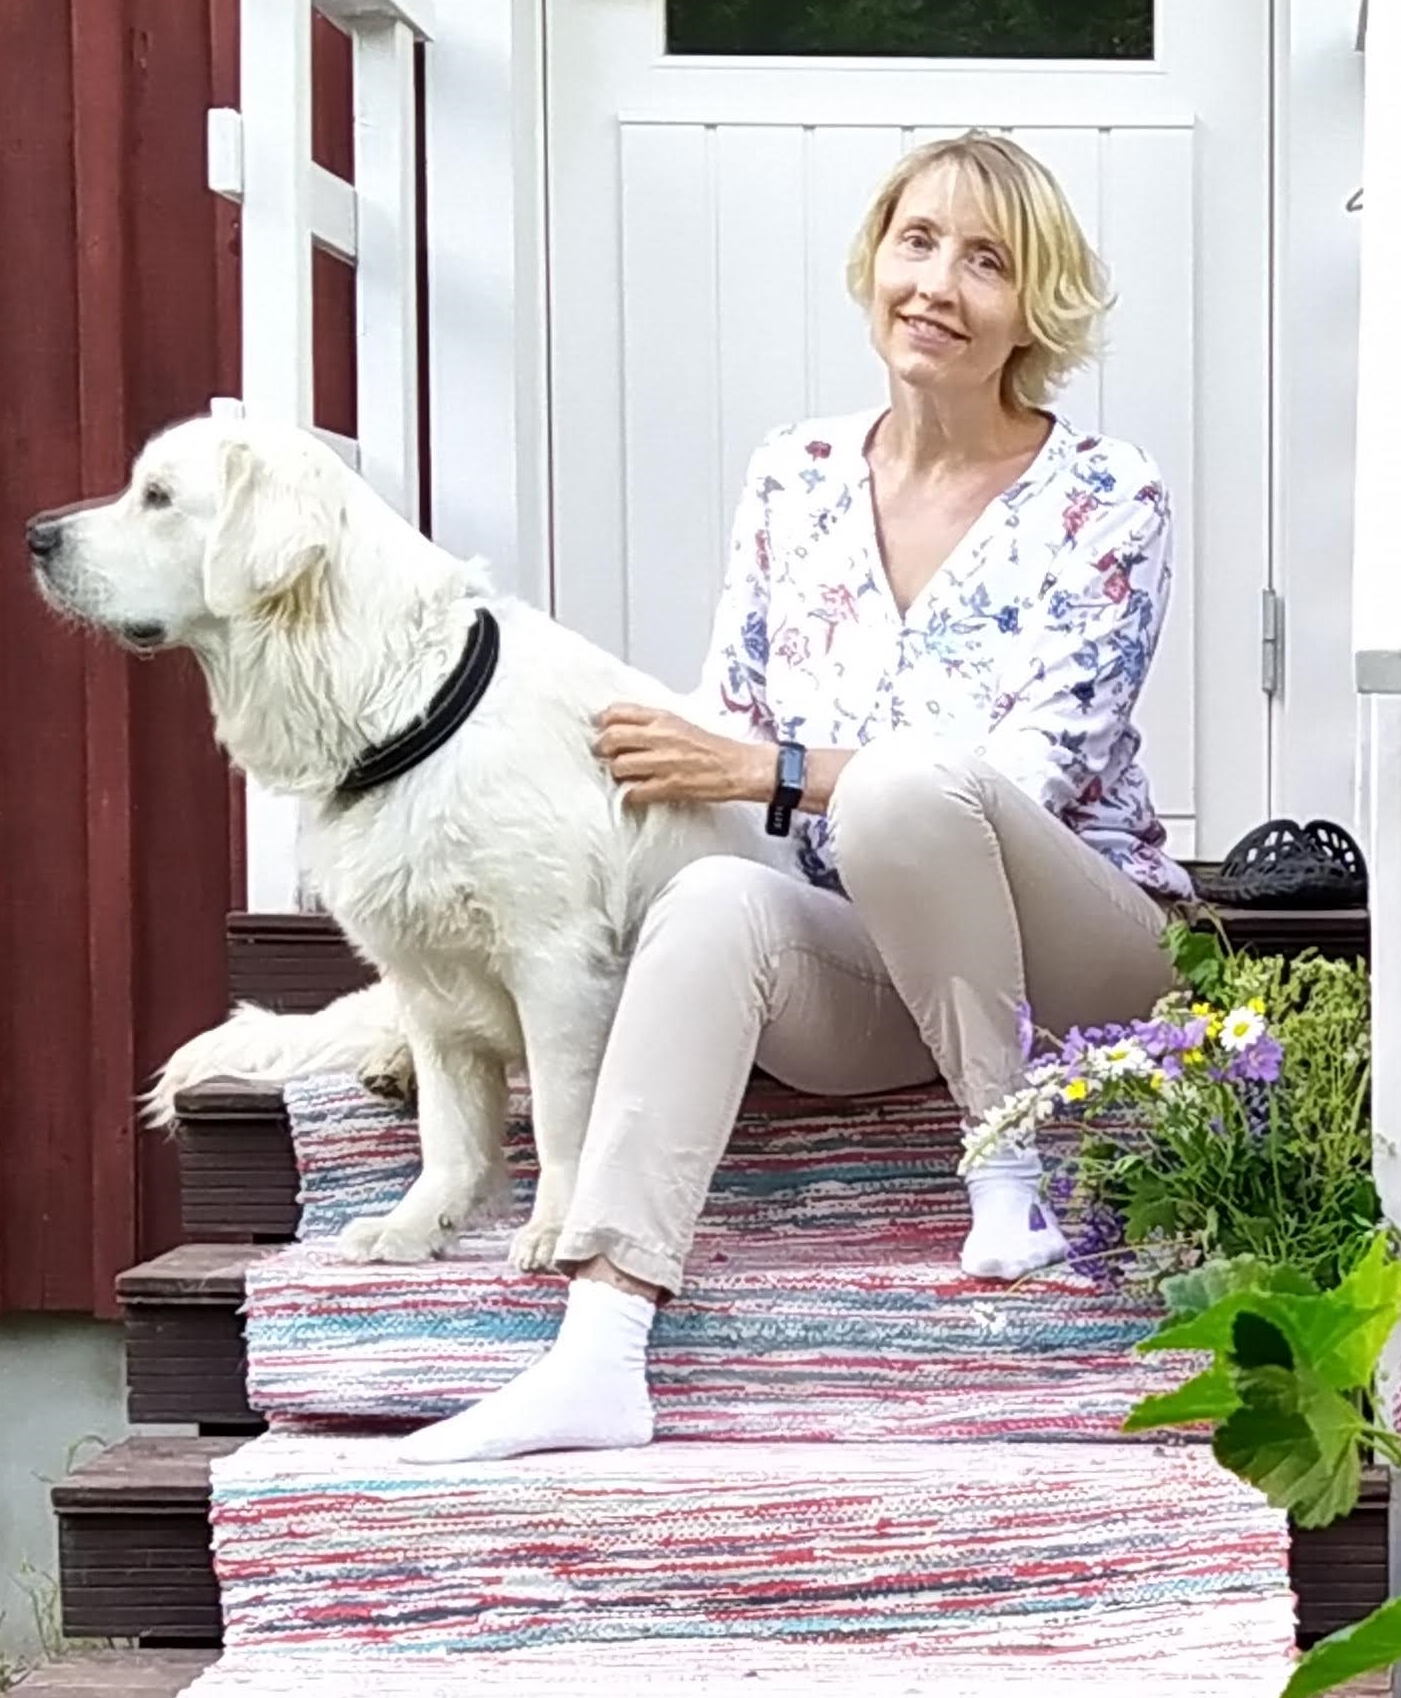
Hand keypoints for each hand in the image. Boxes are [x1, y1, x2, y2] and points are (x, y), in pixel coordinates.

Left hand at [593, 703, 774, 807]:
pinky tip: (635, 793)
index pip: (619, 711)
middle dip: (601, 747)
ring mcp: (664, 762)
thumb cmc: (710, 746)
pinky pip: (635, 792)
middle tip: (602, 753)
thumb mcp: (680, 723)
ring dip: (616, 772)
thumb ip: (652, 723)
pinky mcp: (669, 786)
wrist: (737, 766)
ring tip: (622, 774)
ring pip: (619, 766)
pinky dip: (631, 794)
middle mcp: (660, 737)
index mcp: (663, 718)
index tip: (598, 727)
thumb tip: (621, 726)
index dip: (603, 720)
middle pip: (613, 738)